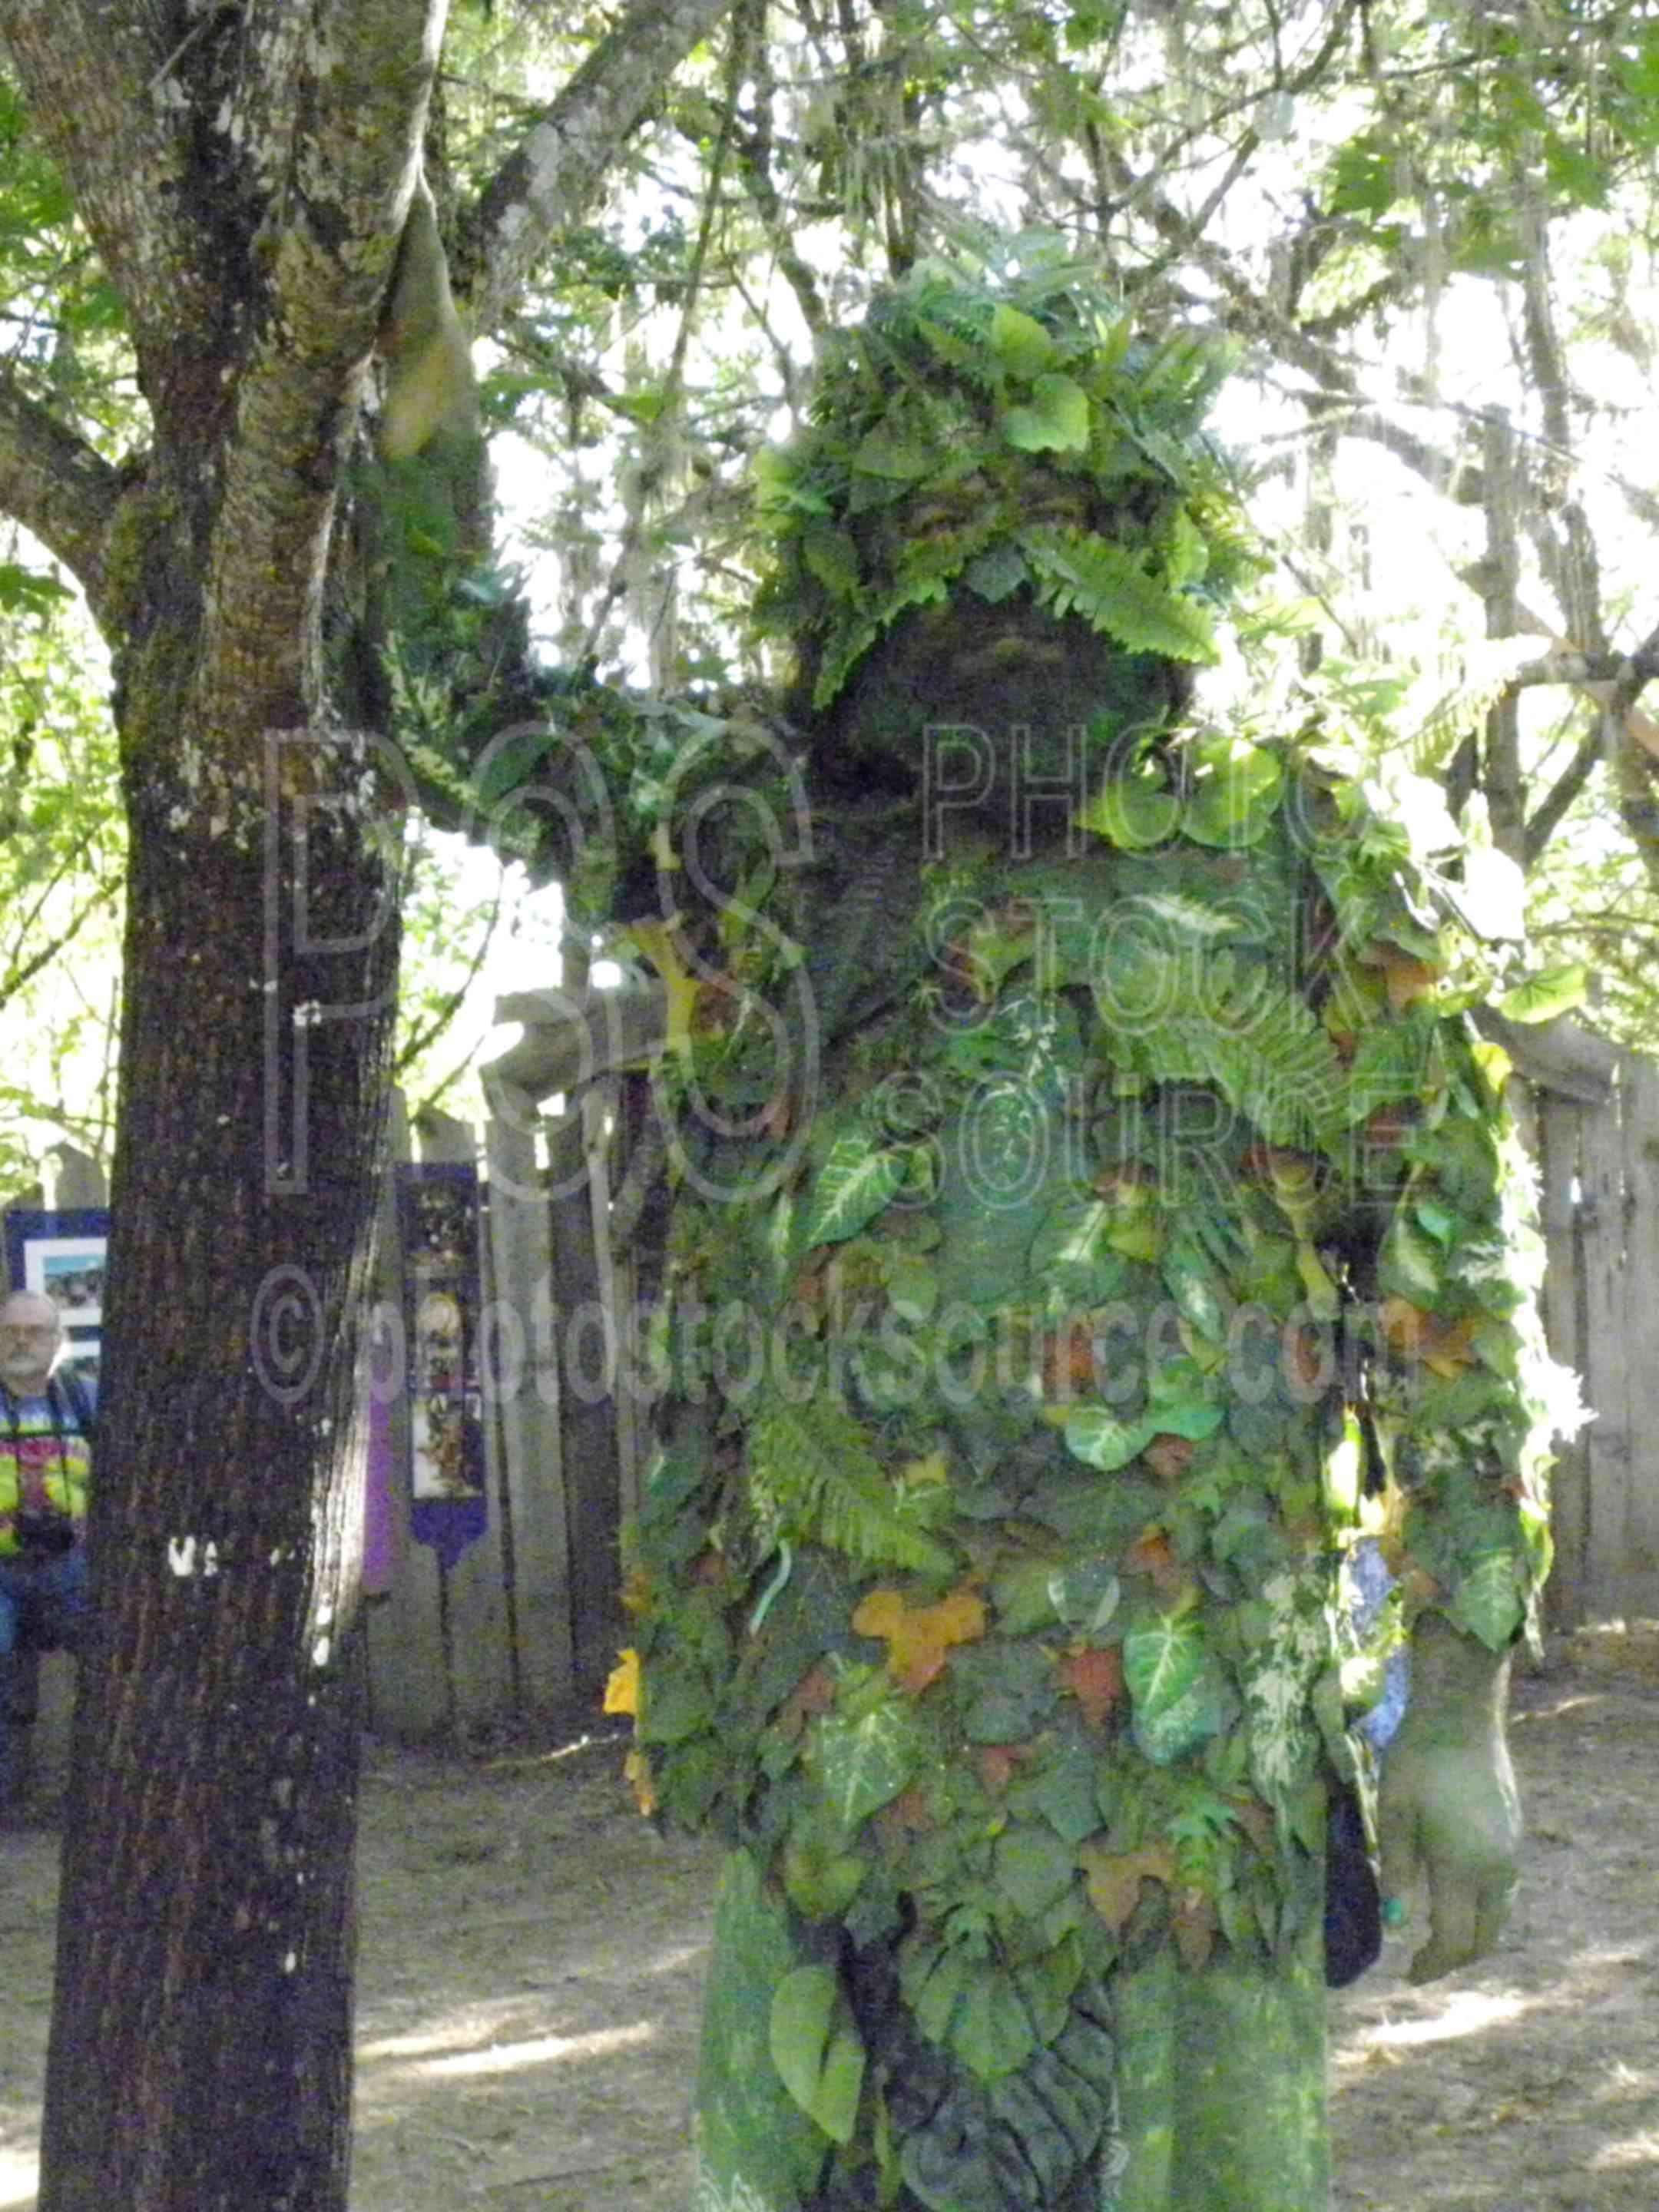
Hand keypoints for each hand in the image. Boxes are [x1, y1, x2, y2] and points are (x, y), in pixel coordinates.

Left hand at [1375, 1615, 1520, 1984]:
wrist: (1461, 1715)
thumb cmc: (1417, 1760)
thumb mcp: (1393, 1813)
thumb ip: (1396, 1870)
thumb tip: (1396, 1925)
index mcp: (1463, 1867)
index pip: (1455, 1939)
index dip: (1432, 1964)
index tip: (1407, 1975)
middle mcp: (1496, 1869)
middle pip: (1484, 1937)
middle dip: (1454, 1958)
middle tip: (1421, 1963)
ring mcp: (1511, 1852)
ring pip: (1499, 1915)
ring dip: (1472, 1935)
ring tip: (1437, 1936)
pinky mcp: (1514, 1834)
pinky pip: (1503, 1890)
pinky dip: (1482, 1908)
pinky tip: (1456, 1898)